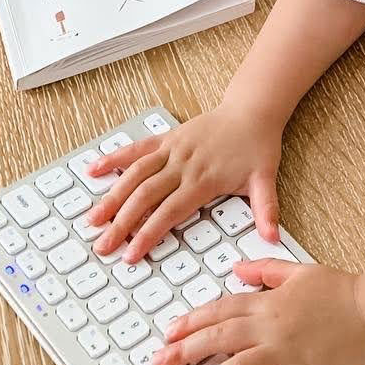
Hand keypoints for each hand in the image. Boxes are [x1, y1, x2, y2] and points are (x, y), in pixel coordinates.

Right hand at [84, 101, 282, 262]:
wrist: (254, 109)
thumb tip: (272, 238)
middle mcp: (184, 163)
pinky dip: (115, 157)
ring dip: (112, 196)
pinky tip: (93, 169)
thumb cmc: (258, 146)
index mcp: (204, 178)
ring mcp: (173, 148)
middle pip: (146, 196)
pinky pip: (137, 148)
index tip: (132, 255)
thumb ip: (266, 209)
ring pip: (135, 174)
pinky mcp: (167, 137)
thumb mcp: (266, 178)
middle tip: (103, 246)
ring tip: (92, 220)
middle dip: (122, 223)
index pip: (170, 211)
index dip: (149, 233)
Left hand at [151, 259, 364, 364]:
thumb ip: (265, 269)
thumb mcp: (300, 270)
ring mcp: (283, 353)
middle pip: (218, 339)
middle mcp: (271, 327)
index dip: (191, 322)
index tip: (169, 333)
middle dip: (184, 353)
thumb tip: (236, 267)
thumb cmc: (340, 290)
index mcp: (269, 300)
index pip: (221, 309)